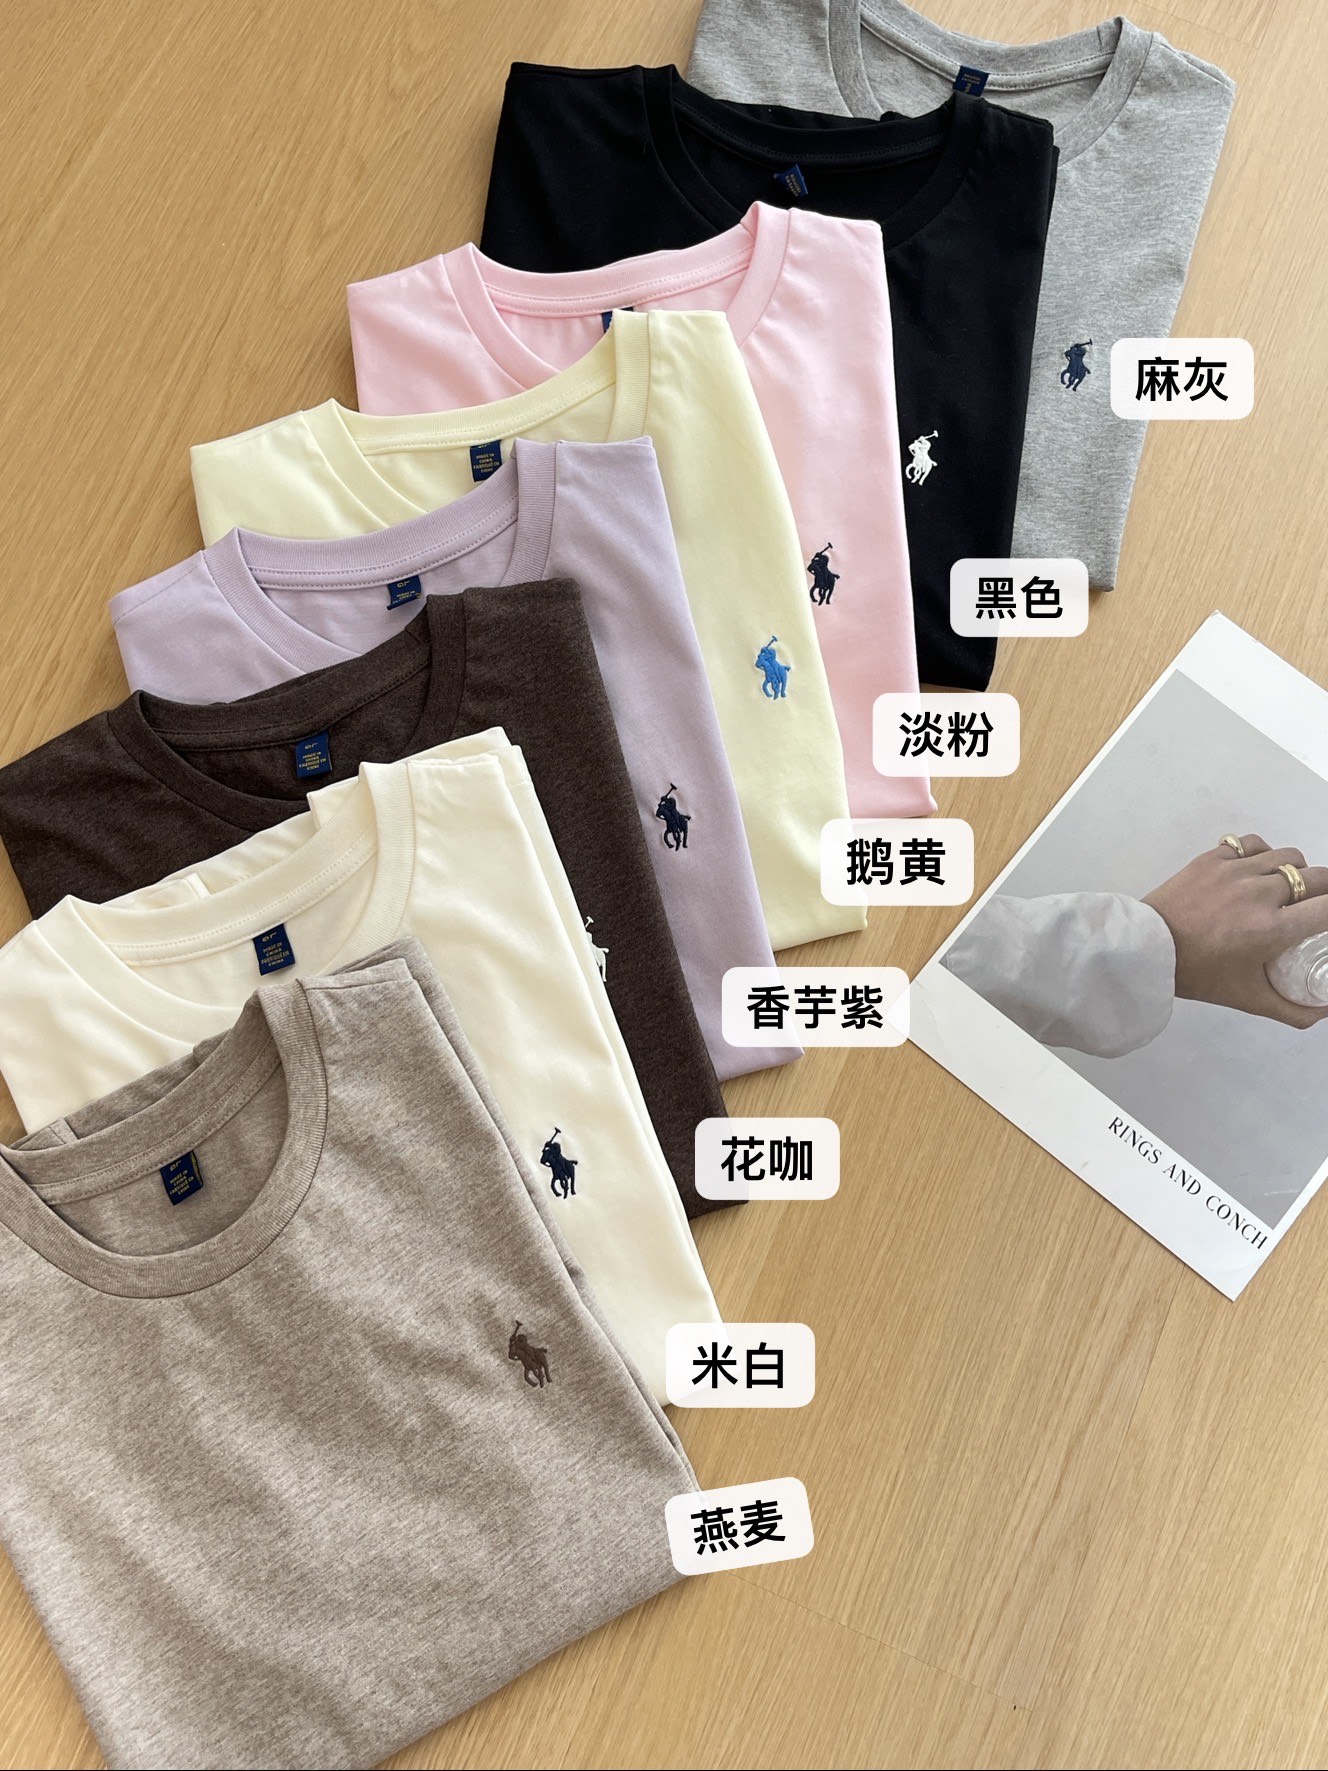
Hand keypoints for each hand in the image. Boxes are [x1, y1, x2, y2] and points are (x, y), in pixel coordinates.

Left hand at [1142, 835, 1327, 1027]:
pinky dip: (1263, 855)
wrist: (1148, 949)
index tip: (1326, 919)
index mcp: (1273, 929)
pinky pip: (1253, 845)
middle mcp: (1260, 893)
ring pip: (1288, 857)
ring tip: (1287, 888)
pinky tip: (1258, 870)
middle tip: (1315, 904)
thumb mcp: (1249, 999)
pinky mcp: (1214, 857)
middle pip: (1317, 878)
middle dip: (1323, 891)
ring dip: (1297, 872)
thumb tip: (1324, 1011)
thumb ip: (1293, 1010)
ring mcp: (1236, 871)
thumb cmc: (1200, 975)